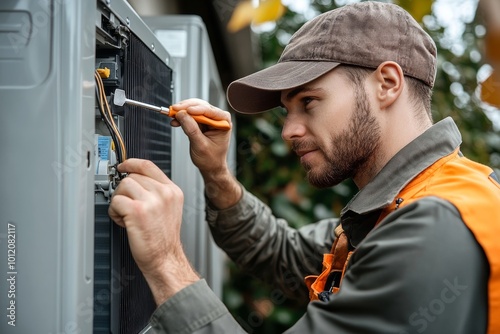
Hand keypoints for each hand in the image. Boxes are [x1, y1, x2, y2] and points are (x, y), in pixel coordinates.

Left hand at [108, 158, 198, 304]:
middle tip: (128, 208)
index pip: (149, 166)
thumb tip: (136, 181)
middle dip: (125, 191)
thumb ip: (157, 193)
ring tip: (127, 216)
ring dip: (119, 200)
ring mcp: (151, 200)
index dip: (132, 163)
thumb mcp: (169, 210)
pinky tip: (123, 222)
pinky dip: (114, 212)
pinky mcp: (137, 210)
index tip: (123, 166)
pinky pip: (116, 201)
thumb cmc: (163, 239)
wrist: (165, 259)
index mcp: (172, 191)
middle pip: (133, 176)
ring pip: (123, 186)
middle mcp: (164, 193)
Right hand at [170, 99, 231, 177]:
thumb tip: (182, 114)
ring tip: (172, 115)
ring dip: (182, 111)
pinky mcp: (202, 122)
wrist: (210, 167)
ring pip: (195, 108)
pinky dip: (182, 117)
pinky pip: (190, 115)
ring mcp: (210, 119)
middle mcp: (218, 118)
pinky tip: (175, 121)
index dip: (197, 109)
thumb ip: (191, 129)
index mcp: (224, 123)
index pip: (210, 111)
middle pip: (201, 106)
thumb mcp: (200, 145)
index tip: (185, 110)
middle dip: (186, 108)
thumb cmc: (211, 159)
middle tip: (174, 110)